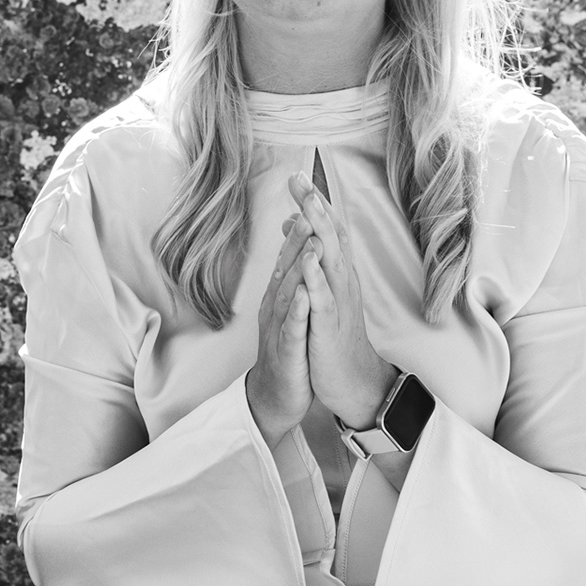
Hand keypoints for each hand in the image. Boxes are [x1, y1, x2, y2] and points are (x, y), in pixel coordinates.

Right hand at [245, 215, 313, 450]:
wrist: (277, 395)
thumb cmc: (289, 348)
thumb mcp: (293, 307)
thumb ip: (293, 276)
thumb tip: (299, 243)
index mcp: (283, 292)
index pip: (293, 251)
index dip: (301, 221)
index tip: (309, 191)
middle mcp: (277, 303)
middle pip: (288, 261)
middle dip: (299, 230)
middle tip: (306, 198)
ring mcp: (280, 325)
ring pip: (288, 289)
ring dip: (298, 263)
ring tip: (308, 237)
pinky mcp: (286, 350)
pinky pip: (291, 327)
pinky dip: (297, 309)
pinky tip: (303, 294)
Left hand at [288, 171, 397, 429]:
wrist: (353, 380)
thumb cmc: (334, 333)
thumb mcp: (321, 291)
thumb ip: (310, 255)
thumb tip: (293, 222)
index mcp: (337, 273)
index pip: (326, 230)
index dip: (314, 203)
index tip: (298, 174)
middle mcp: (342, 281)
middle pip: (329, 236)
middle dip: (315, 206)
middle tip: (300, 178)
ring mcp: (338, 303)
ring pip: (329, 260)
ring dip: (319, 232)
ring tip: (308, 205)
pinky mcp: (330, 327)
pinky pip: (323, 299)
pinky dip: (316, 278)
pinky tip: (308, 260)